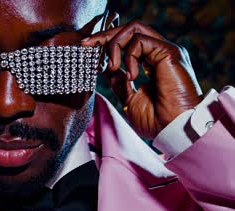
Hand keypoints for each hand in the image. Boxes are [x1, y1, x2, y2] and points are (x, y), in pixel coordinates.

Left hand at [82, 20, 202, 138]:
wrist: (174, 130)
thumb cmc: (157, 121)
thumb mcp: (129, 99)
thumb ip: (119, 82)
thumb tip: (107, 69)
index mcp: (153, 62)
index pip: (128, 42)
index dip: (106, 42)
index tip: (86, 48)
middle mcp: (160, 53)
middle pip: (130, 30)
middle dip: (105, 35)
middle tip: (87, 44)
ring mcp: (165, 51)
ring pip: (134, 29)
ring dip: (114, 45)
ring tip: (111, 67)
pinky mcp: (169, 52)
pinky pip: (140, 41)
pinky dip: (128, 56)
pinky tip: (130, 76)